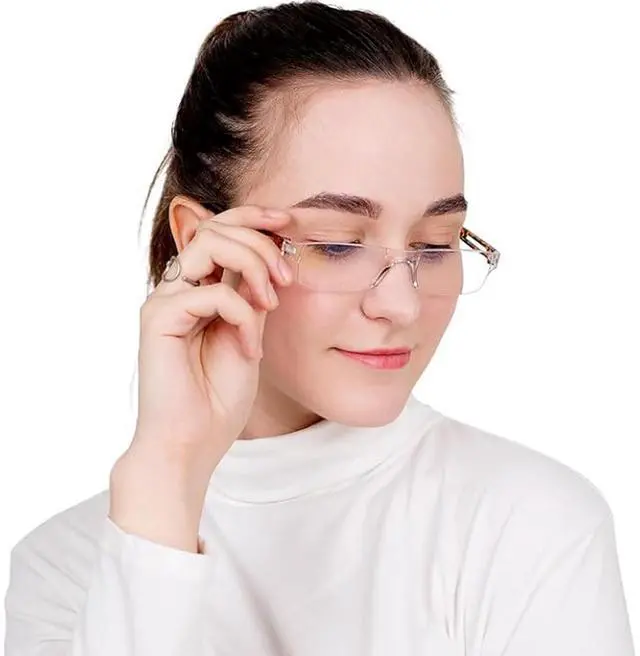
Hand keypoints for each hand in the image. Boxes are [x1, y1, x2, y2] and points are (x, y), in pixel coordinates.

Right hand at [126, 204, 292, 473]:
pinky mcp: (159, 319)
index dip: (253, 216)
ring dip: (253, 266)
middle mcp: (177, 288)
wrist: (193, 444)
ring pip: (210, 245)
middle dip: (261, 243)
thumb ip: (252, 296)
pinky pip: (212, 293)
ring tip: (271, 303)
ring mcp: (165, 301)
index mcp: (197, 289)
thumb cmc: (218, 397)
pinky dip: (243, 316)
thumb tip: (270, 260)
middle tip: (287, 278)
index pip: (220, 230)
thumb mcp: (249, 334)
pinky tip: (249, 349)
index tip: (289, 221)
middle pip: (216, 227)